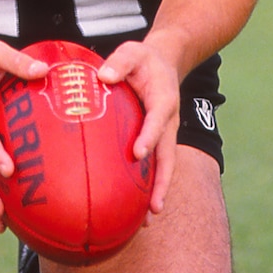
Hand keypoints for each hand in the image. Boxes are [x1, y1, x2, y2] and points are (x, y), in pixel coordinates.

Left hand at [98, 38, 180, 217]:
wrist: (164, 61)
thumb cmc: (143, 59)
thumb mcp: (132, 52)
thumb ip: (120, 63)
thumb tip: (104, 77)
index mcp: (163, 99)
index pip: (157, 120)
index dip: (149, 136)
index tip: (138, 154)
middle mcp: (168, 121)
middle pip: (168, 156)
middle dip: (162, 183)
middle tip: (154, 208)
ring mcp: (165, 133)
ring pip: (164, 166)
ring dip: (158, 191)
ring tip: (148, 219)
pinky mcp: (157, 139)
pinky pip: (156, 164)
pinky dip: (150, 185)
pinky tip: (138, 207)